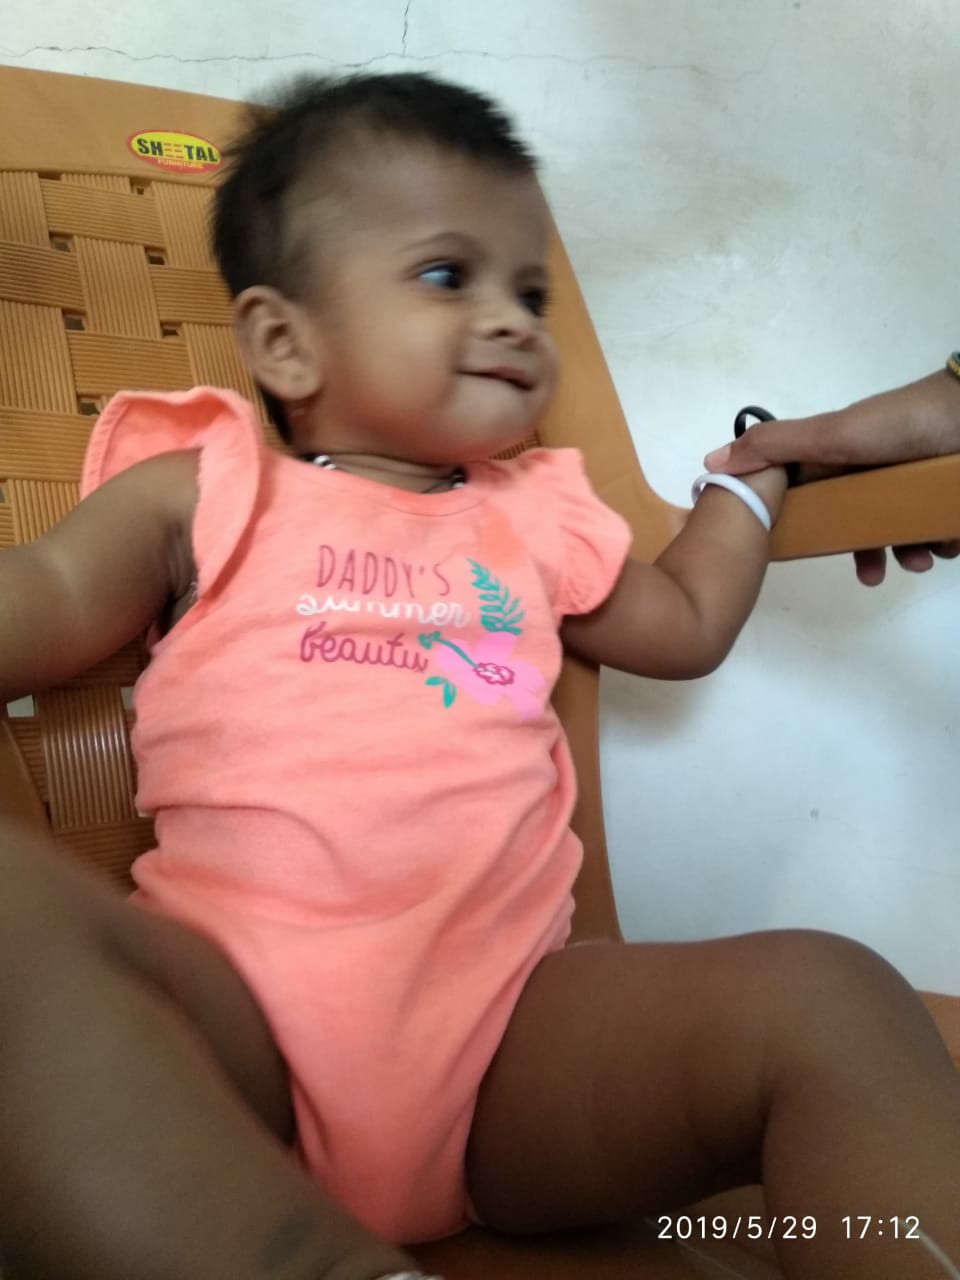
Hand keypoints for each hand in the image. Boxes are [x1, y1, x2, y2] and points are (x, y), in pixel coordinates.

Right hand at [703, 370, 959, 584]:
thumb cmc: (900, 423)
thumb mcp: (833, 434)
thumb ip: (774, 447)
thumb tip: (709, 463)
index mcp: (843, 457)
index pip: (813, 498)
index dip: (805, 526)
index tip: (800, 552)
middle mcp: (876, 471)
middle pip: (859, 522)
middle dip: (865, 551)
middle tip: (871, 572)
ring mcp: (913, 484)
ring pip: (900, 531)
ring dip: (907, 552)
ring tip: (919, 558)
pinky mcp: (944, 499)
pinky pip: (937, 531)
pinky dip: (940, 542)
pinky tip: (945, 542)